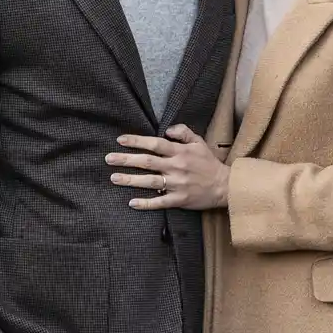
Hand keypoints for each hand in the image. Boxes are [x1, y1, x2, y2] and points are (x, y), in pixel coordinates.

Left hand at [107, 124, 230, 209]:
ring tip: (114, 178)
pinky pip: (160, 202)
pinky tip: (132, 202)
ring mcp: (177, 184)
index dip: (137, 141)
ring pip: (150, 182)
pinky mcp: (179, 199)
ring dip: (131, 180)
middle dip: (126, 160)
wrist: (224, 186)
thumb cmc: (208, 163)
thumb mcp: (199, 142)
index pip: (155, 144)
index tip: (120, 140)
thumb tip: (167, 130)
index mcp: (180, 152)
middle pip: (147, 162)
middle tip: (108, 159)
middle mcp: (176, 167)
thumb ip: (183, 132)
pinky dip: (146, 203)